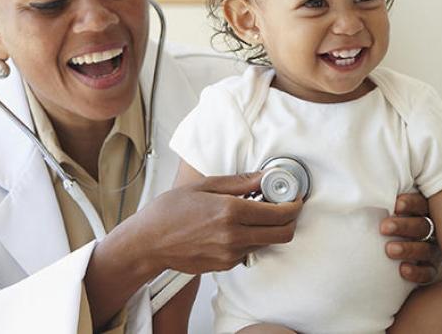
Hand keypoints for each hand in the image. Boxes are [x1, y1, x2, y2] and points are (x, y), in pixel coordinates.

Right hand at [107, 172, 300, 274]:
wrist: (147, 243)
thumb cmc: (169, 211)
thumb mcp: (204, 186)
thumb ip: (240, 182)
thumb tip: (265, 177)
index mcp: (231, 212)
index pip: (280, 213)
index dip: (293, 204)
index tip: (294, 196)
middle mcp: (234, 236)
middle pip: (283, 234)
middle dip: (290, 219)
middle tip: (284, 206)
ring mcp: (230, 254)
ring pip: (267, 243)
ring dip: (268, 228)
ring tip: (252, 213)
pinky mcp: (225, 265)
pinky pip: (248, 251)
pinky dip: (250, 238)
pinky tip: (234, 227)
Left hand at [380, 192, 441, 283]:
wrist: (394, 257)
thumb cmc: (386, 222)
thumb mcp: (387, 209)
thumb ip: (382, 199)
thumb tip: (354, 175)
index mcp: (423, 211)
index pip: (422, 204)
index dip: (411, 203)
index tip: (396, 205)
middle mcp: (432, 230)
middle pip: (423, 225)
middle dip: (404, 226)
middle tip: (384, 227)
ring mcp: (433, 250)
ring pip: (426, 249)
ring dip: (408, 249)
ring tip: (389, 250)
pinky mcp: (432, 270)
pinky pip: (428, 272)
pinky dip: (417, 272)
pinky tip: (403, 270)